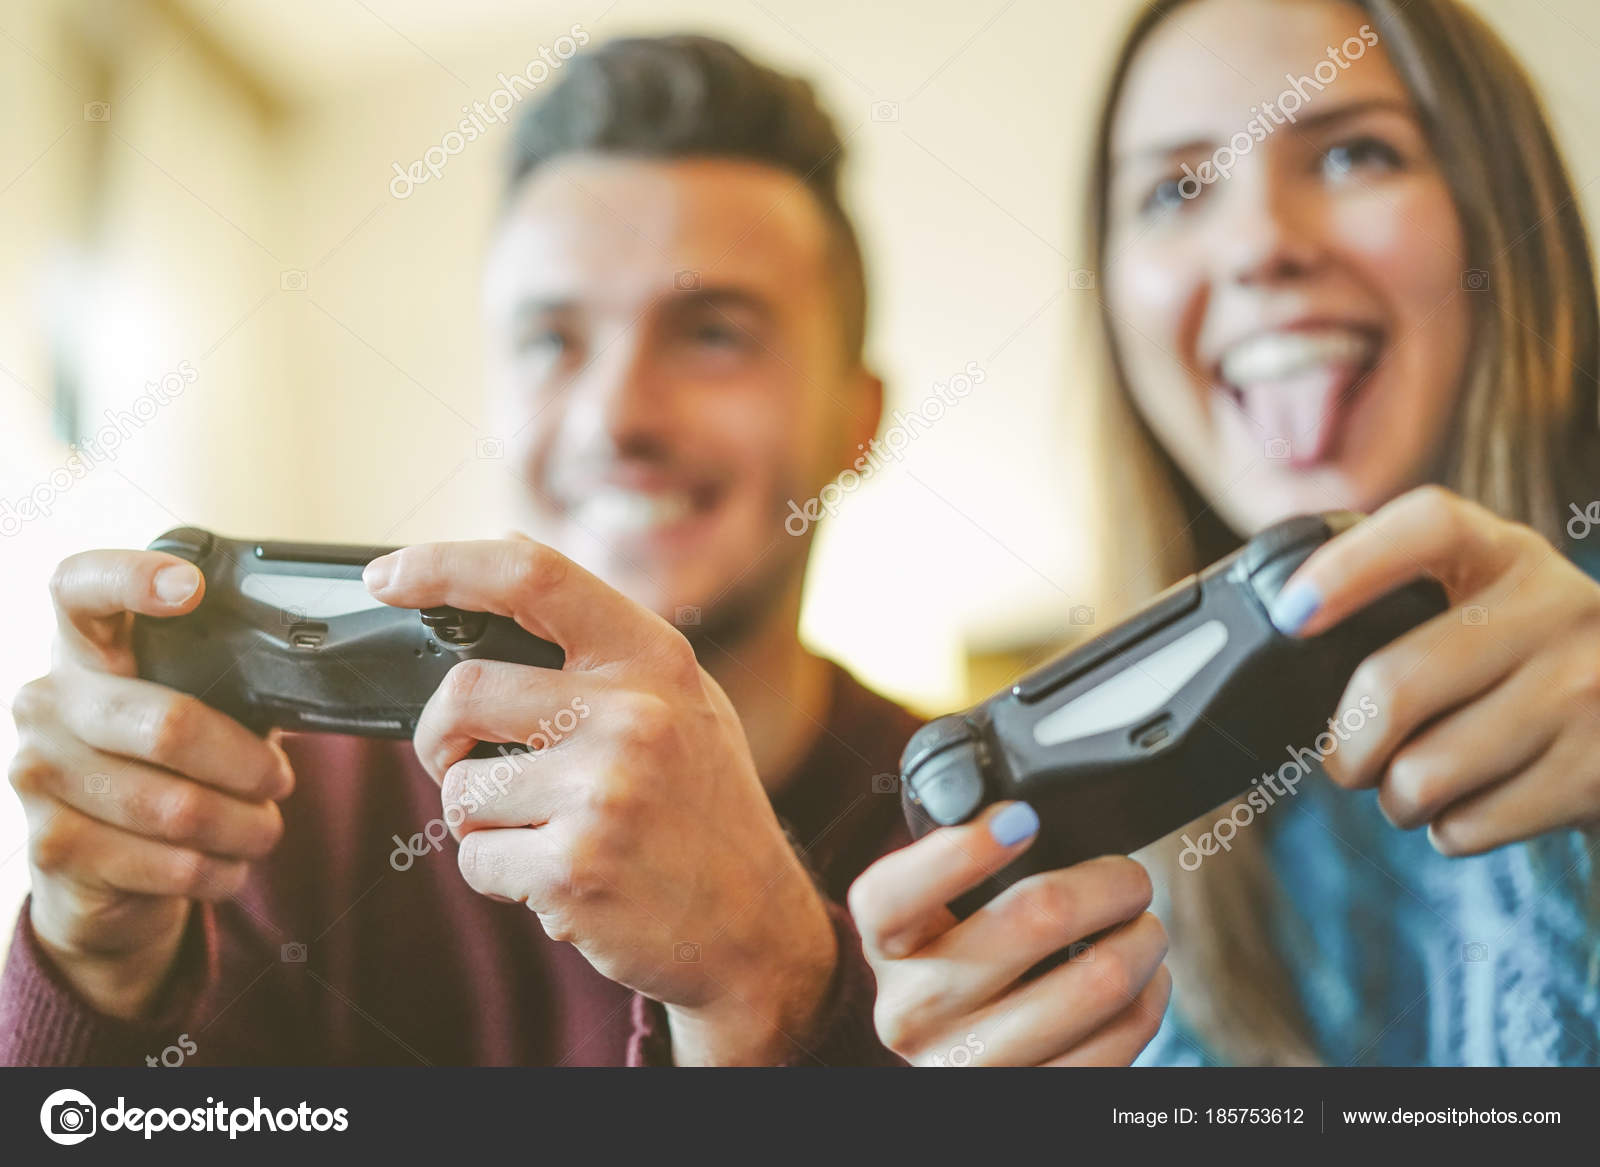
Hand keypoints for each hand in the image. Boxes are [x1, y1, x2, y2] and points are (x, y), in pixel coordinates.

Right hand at [9, 551, 293, 1018]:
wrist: (92, 876)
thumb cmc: (155, 772)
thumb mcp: (182, 712)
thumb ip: (218, 686)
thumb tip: (305, 680)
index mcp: (82, 652)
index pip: (81, 587)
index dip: (131, 577)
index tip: (191, 585)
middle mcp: (46, 702)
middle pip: (169, 724)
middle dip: (246, 764)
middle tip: (278, 780)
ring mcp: (38, 773)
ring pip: (177, 807)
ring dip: (244, 826)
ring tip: (262, 828)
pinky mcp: (51, 845)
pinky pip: (169, 863)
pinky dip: (220, 869)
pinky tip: (229, 866)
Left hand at [363, 538, 835, 1064]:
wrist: (755, 926)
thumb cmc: (703, 805)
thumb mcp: (682, 698)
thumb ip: (600, 637)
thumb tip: (507, 550)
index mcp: (655, 660)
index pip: (534, 577)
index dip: (444, 566)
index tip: (388, 576)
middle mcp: (634, 715)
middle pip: (463, 694)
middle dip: (438, 737)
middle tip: (461, 760)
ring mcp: (604, 793)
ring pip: (460, 790)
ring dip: (480, 820)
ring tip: (545, 831)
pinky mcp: (574, 869)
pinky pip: (475, 859)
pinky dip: (498, 873)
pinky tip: (558, 876)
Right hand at [849, 802, 1170, 1065]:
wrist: (953, 1063)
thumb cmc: (954, 964)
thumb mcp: (932, 915)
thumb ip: (959, 861)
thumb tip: (1023, 806)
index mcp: (886, 942)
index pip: (896, 892)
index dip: (961, 849)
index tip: (1021, 818)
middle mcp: (913, 1008)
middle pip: (1037, 917)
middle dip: (1110, 882)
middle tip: (1129, 878)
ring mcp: (968, 1064)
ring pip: (1098, 980)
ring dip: (1144, 941)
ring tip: (1143, 928)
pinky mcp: (1027, 1096)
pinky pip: (1121, 1040)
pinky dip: (1149, 999)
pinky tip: (1142, 982)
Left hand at [1269, 484, 1599, 852]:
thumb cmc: (1529, 667)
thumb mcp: (1490, 604)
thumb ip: (1407, 603)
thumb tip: (1286, 633)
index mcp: (1508, 554)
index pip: (1428, 527)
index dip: (1349, 566)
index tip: (1290, 615)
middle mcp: (1557, 608)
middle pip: (1394, 686)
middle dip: (1344, 748)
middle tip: (1346, 759)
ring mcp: (1587, 690)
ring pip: (1422, 774)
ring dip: (1396, 798)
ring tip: (1418, 783)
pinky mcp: (1597, 774)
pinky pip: (1467, 825)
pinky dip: (1449, 829)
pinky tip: (1475, 802)